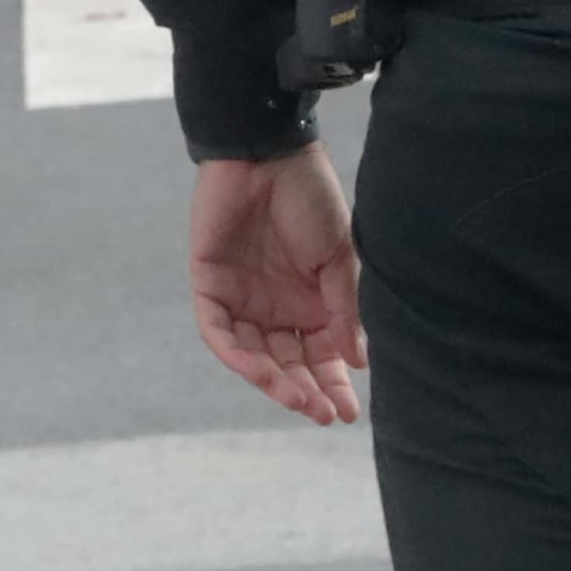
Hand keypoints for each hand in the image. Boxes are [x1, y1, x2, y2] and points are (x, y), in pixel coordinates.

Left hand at [190, 148, 364, 424]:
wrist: (267, 155)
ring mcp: (243, 301)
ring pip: (255, 356)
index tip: (349, 413)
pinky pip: (220, 333)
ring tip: (299, 400)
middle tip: (324, 414)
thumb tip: (360, 361)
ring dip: (275, 381)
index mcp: (312, 301)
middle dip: (307, 391)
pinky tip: (262, 371)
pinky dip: (238, 355)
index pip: (322, 355)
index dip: (334, 384)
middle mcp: (277, 308)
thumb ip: (344, 309)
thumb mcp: (339, 257)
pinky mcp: (211, 289)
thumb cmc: (310, 198)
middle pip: (289, 363)